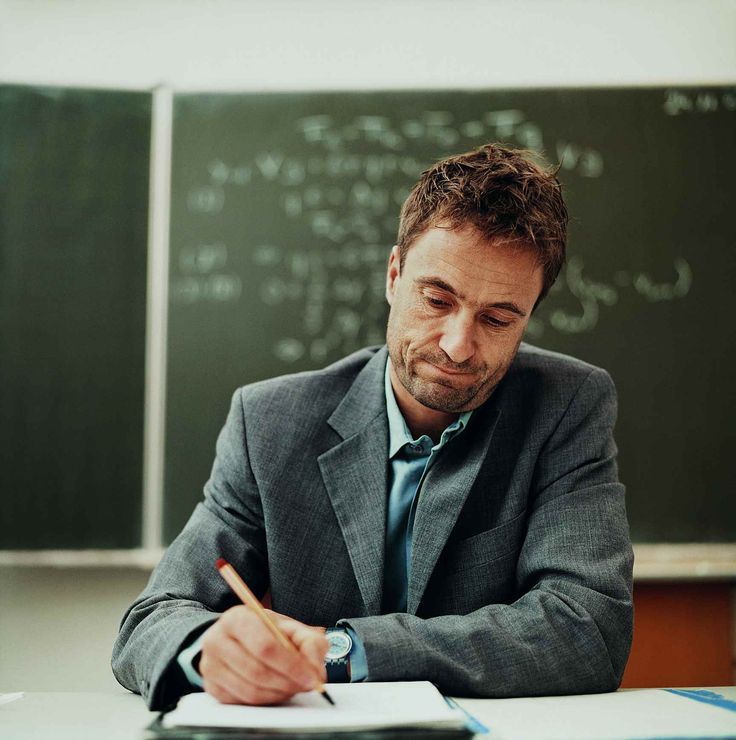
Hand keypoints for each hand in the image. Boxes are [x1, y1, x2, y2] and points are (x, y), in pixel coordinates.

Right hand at [199, 606, 328, 704]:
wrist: (239, 637)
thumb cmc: (267, 632)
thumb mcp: (291, 628)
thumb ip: (310, 643)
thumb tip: (315, 671)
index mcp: (238, 618)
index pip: (265, 646)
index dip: (291, 665)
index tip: (311, 677)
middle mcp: (218, 639)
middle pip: (257, 671)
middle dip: (287, 682)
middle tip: (305, 685)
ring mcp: (210, 665)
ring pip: (249, 691)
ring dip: (278, 694)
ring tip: (292, 687)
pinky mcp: (211, 686)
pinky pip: (242, 702)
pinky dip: (264, 701)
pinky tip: (275, 691)